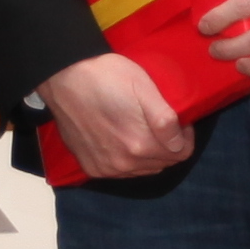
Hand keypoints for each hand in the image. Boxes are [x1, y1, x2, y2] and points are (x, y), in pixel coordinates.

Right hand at [39, 49, 196, 182]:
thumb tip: (179, 143)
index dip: (185, 135)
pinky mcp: (91, 168)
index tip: (179, 120)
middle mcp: (124, 164)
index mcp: (140, 145)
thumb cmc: (106, 76)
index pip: (181, 154)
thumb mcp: (143, 87)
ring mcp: (106, 169)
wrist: (64, 78)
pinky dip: (127, 159)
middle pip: (163, 163)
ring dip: (148, 154)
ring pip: (143, 169)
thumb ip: (164, 119)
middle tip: (158, 122)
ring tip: (139, 128)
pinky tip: (121, 138)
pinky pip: (121, 172)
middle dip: (168, 145)